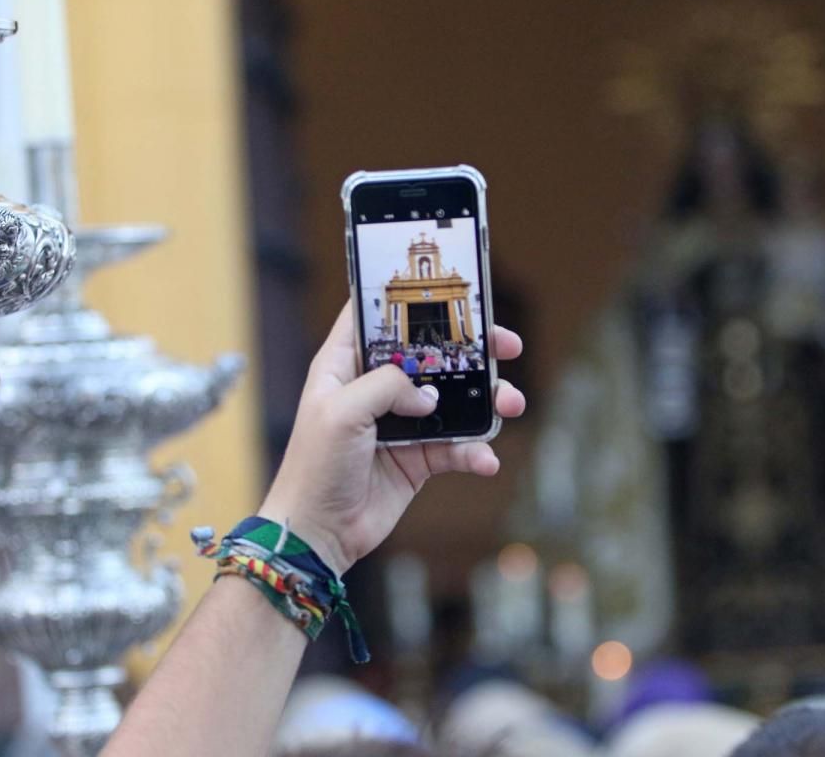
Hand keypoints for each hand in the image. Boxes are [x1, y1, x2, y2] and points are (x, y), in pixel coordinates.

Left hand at [258, 302, 524, 574]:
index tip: (451, 292)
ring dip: (487, 402)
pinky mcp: (418, 458)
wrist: (318, 533)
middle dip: (472, 349)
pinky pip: (457, 447)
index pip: (377, 318)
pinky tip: (485, 460)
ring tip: (510, 404)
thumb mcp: (341, 412)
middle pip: (432, 355)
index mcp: (346, 366)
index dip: (411, 301)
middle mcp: (376, 389)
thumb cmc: (313, 468)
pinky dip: (476, 452)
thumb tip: (429, 395)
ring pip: (454, 401)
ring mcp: (401, 423)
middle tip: (507, 345)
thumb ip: (387, 387)